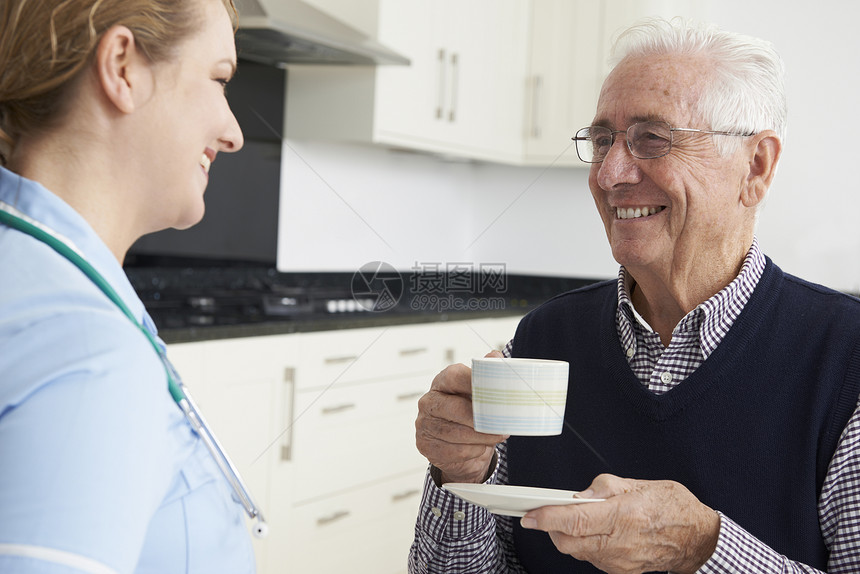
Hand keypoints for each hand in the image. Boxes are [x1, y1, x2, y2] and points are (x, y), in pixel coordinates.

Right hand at [415, 351, 507, 483]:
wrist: (458, 446)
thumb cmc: (469, 414)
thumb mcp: (477, 393)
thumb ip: (486, 373)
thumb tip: (496, 356)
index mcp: (442, 382)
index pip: (455, 377)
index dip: (474, 383)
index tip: (494, 392)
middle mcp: (429, 401)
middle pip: (456, 409)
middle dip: (482, 419)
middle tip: (502, 425)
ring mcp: (424, 424)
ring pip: (457, 434)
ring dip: (482, 438)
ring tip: (496, 437)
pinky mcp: (425, 445)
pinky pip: (455, 451)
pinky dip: (472, 451)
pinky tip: (479, 448)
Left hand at [520, 474, 719, 573]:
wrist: (698, 538)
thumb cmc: (672, 507)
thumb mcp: (638, 484)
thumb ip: (603, 488)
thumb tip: (578, 495)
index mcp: (624, 516)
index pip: (574, 520)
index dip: (547, 517)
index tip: (529, 514)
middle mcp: (620, 542)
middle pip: (568, 542)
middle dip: (551, 528)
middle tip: (546, 512)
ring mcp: (619, 561)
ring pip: (577, 552)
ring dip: (567, 535)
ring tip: (573, 518)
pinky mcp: (621, 570)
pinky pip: (591, 558)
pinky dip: (583, 543)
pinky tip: (591, 530)